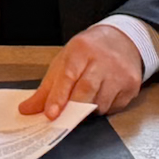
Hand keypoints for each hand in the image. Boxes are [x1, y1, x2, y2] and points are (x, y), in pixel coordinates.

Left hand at [19, 24, 144, 118]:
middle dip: (73, 108)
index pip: (68, 76)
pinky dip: (105, 107)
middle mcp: (103, 59)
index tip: (51, 114)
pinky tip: (103, 95)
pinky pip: (114, 107)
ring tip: (87, 98)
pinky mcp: (132, 84)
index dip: (58, 97)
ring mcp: (120, 72)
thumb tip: (27, 110)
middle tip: (64, 118)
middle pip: (86, 91)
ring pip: (101, 103)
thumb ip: (46, 89)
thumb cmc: (88, 53)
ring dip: (89, 109)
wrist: (122, 40)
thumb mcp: (64, 63)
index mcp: (81, 50)